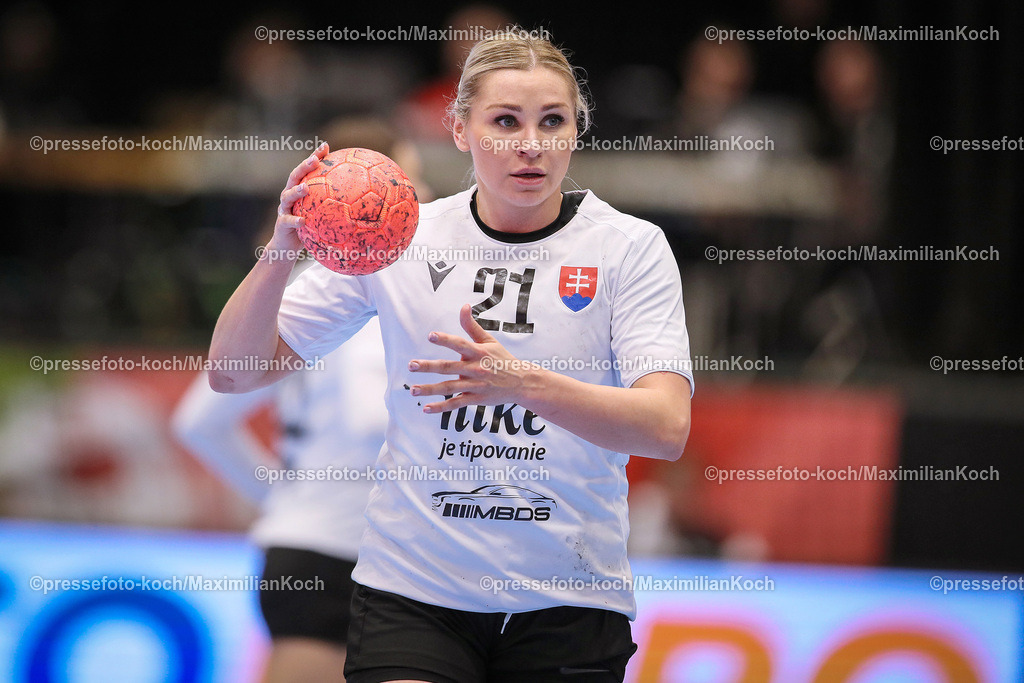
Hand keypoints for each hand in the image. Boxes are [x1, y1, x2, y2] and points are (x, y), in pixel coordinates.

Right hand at [266, 142, 329, 254]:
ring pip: (287, 196)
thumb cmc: (309, 228)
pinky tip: (303, 221)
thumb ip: (336, 206)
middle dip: (304, 166)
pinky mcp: (282, 224)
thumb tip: (363, 200)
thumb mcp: (322, 215)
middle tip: (315, 160)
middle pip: (295, 176)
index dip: (315, 156)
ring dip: (296, 191)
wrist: (288, 246)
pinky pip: (288, 221)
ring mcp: (284, 208)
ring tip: (305, 188)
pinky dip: (295, 220)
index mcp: (300, 190)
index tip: (325, 146)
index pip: (307, 170)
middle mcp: (290, 195)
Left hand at [409, 304, 536, 412]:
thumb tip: (463, 306)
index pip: (460, 344)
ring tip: (413, 390)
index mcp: (478, 352)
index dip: (445, 339)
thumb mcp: (489, 341)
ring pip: (449, 387)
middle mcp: (476, 369)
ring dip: (430, 389)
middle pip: (448, 368)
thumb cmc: (502, 359)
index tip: (430, 336)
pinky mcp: (476, 398)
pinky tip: (426, 408)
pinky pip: (456, 403)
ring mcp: (475, 385)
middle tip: (411, 365)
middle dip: (428, 367)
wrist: (521, 382)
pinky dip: (441, 407)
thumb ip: (471, 326)